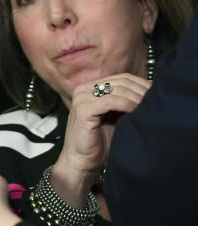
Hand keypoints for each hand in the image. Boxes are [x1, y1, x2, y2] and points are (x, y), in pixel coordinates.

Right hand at [51, 73, 150, 206]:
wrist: (83, 160)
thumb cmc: (101, 141)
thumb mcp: (115, 117)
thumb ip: (125, 102)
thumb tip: (151, 93)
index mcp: (91, 88)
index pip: (122, 78)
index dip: (142, 84)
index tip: (157, 94)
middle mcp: (84, 89)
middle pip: (121, 82)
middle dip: (141, 91)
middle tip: (156, 101)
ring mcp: (82, 98)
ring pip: (116, 89)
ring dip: (136, 97)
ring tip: (149, 107)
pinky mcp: (83, 110)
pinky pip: (109, 101)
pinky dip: (126, 104)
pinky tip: (136, 111)